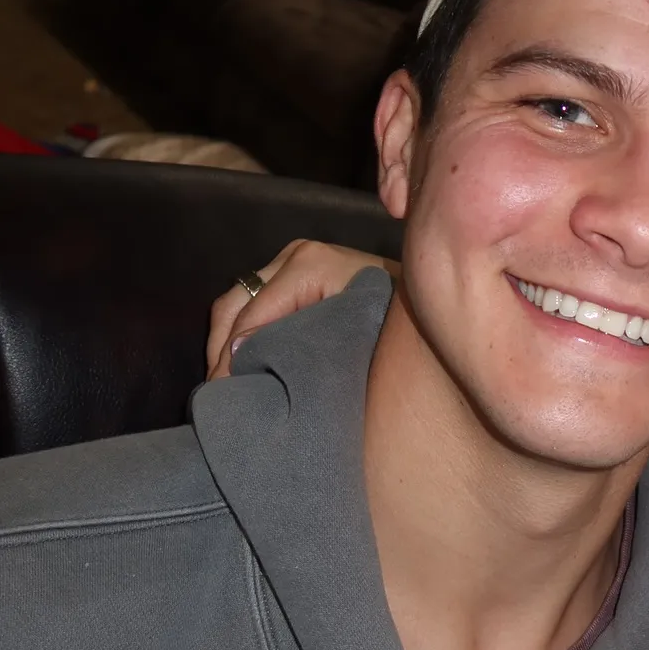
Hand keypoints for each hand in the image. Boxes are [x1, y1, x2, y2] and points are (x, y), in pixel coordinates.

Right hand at [206, 240, 398, 378]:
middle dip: (220, 351)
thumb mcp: (350, 337)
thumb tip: (238, 356)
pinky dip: (242, 332)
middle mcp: (297, 254)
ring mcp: (293, 259)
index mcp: (309, 264)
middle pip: (234, 304)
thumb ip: (298, 345)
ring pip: (237, 302)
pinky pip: (253, 301)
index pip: (250, 316)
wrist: (431, 309)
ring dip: (227, 343)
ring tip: (226, 384)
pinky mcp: (295, 271)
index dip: (231, 358)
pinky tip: (241, 365)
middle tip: (217, 395)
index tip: (223, 395)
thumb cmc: (399, 327)